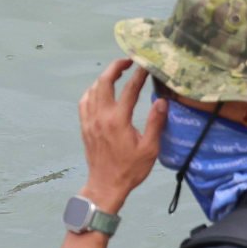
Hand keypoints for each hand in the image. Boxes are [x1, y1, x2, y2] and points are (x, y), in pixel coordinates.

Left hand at [77, 60, 165, 213]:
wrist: (105, 186)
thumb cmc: (130, 170)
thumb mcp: (149, 149)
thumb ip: (156, 123)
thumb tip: (161, 101)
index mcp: (118, 120)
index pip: (130, 89)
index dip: (139, 74)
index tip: (147, 65)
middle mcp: (101, 117)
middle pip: (104, 82)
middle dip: (116, 67)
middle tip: (129, 61)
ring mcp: (90, 121)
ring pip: (92, 89)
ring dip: (104, 77)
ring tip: (117, 73)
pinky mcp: (85, 127)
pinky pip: (84, 102)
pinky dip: (92, 91)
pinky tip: (100, 90)